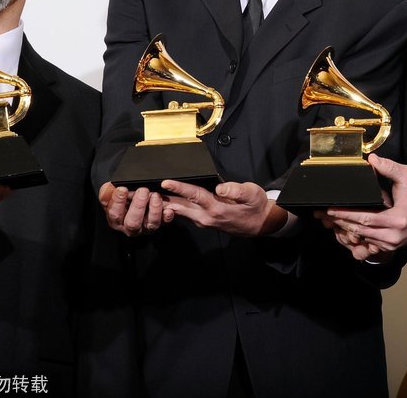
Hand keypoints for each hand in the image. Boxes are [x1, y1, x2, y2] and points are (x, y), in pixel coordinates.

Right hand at [99, 182, 170, 235]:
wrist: (133, 201)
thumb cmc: (122, 199)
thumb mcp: (112, 196)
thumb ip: (109, 192)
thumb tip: (109, 187)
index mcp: (116, 220)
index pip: (115, 213)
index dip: (118, 202)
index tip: (122, 189)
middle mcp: (130, 227)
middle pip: (133, 222)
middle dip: (138, 206)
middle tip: (143, 191)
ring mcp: (146, 227)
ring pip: (151, 224)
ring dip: (154, 210)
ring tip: (155, 195)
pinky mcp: (159, 223)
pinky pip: (164, 222)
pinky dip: (167, 217)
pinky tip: (168, 209)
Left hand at [161, 180, 291, 236]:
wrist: (260, 224)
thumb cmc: (255, 206)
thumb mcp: (251, 194)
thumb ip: (235, 190)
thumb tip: (220, 187)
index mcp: (216, 208)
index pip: (194, 195)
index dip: (180, 188)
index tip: (165, 182)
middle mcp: (206, 216)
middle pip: (180, 206)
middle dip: (162, 199)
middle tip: (146, 194)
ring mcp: (204, 221)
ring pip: (180, 212)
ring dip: (164, 205)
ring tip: (148, 198)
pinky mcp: (204, 221)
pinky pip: (185, 215)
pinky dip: (173, 209)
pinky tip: (164, 203)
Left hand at [321, 154, 406, 259]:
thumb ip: (389, 167)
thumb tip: (372, 159)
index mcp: (397, 220)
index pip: (365, 218)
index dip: (346, 214)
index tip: (330, 208)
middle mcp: (393, 236)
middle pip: (360, 231)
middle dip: (340, 222)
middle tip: (322, 214)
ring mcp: (392, 244)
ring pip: (363, 238)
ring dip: (345, 229)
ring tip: (329, 220)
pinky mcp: (391, 247)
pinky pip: (369, 242)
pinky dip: (356, 235)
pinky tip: (344, 227)